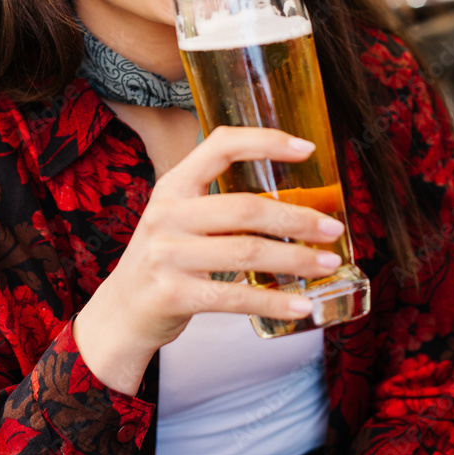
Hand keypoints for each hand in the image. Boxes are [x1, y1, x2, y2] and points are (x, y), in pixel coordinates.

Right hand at [73, 126, 344, 393]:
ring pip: (247, 252)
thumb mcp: (178, 219)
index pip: (220, 146)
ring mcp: (167, 255)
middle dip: (297, 218)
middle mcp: (167, 214)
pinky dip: (273, 301)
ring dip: (295, 259)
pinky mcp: (173, 294)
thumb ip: (219, 204)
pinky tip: (300, 305)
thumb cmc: (164, 261)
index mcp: (173, 186)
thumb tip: (292, 202)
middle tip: (332, 228)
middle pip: (245, 208)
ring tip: (326, 263)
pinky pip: (235, 296)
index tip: (308, 149)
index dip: (265, 142)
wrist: (120, 312)